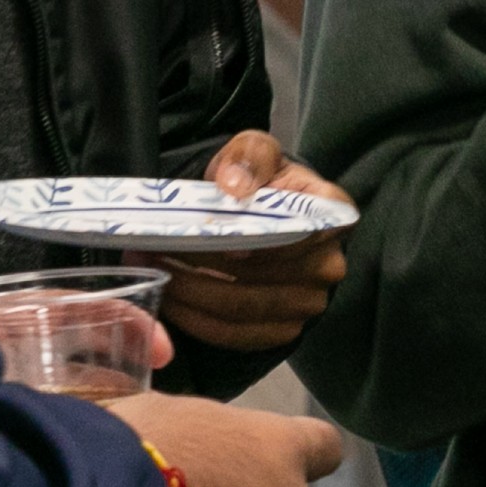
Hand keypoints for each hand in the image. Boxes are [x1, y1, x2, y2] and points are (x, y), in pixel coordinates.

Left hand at [161, 129, 351, 352]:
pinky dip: (196, 320)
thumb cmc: (260, 183)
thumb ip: (250, 157)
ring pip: (241, 309)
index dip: (256, 240)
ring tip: (154, 269)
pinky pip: (235, 335)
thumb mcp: (256, 150)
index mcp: (332, 217)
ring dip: (189, 293)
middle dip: (199, 265)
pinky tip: (170, 299)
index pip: (301, 234)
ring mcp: (308, 305)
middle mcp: (328, 266)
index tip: (212, 236)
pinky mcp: (282, 332)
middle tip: (153, 250)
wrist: (259, 216)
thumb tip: (235, 187)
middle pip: (260, 276)